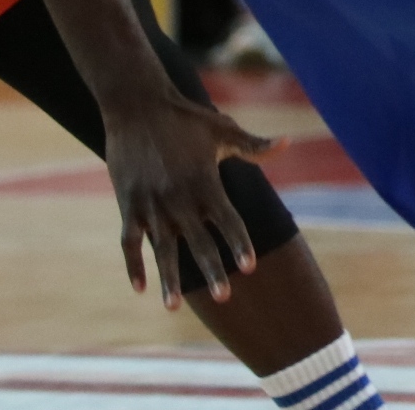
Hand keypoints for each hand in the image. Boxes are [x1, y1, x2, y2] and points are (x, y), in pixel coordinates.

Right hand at [103, 91, 276, 308]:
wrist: (137, 107)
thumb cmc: (185, 119)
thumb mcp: (223, 130)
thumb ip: (253, 146)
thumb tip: (287, 144)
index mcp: (206, 183)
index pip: (228, 221)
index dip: (239, 244)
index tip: (249, 268)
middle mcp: (180, 199)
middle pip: (199, 242)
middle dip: (212, 271)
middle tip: (225, 298)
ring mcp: (151, 205)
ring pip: (162, 250)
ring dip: (169, 279)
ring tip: (174, 307)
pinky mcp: (128, 205)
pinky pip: (130, 242)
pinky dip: (133, 266)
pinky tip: (140, 288)